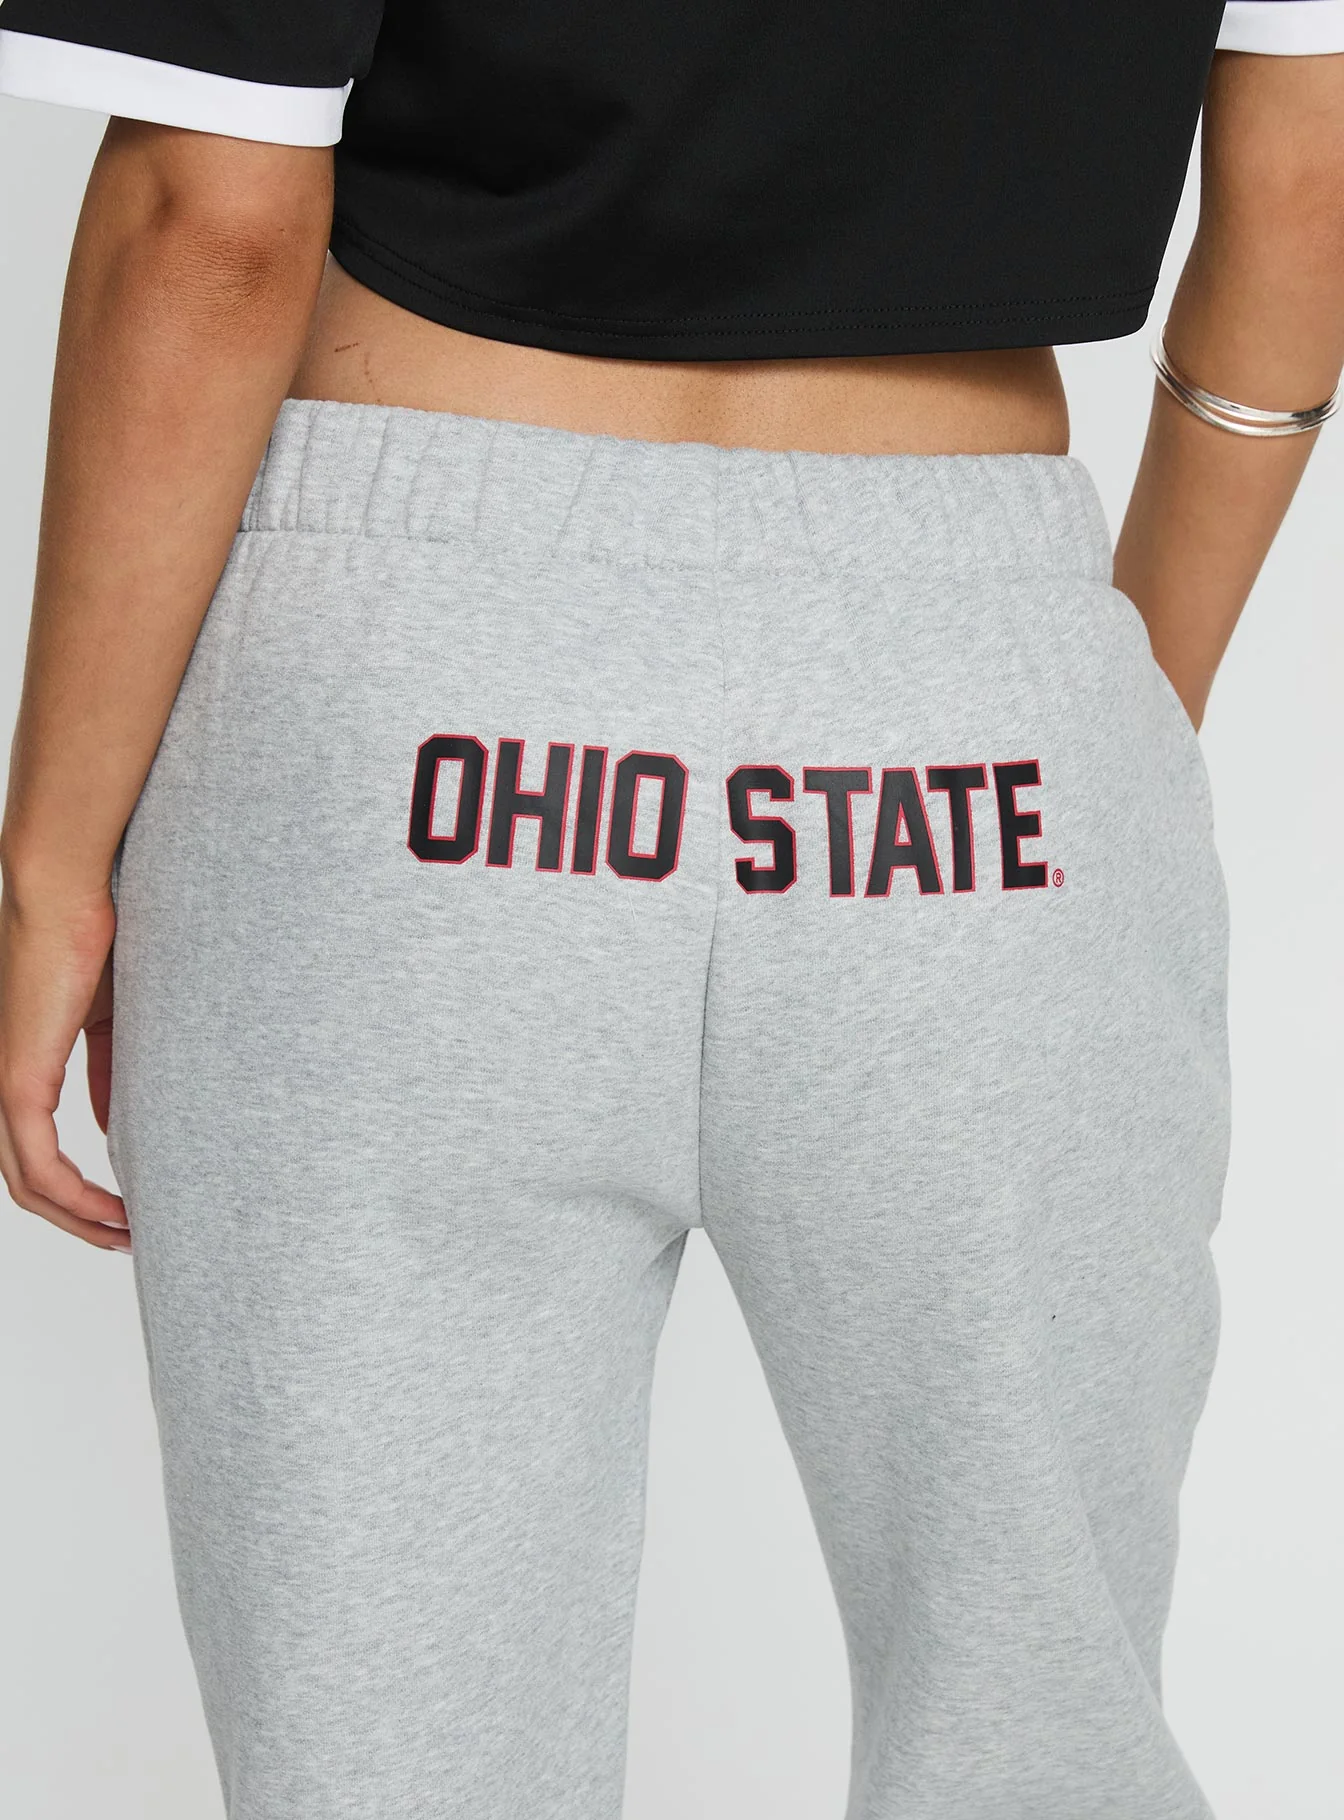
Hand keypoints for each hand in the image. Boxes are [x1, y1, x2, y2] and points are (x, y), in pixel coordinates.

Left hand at [0, 885, 129, 1249]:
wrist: (64, 898)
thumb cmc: (89, 938)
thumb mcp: (109, 1021)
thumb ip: (108, 1073)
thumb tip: (115, 1121)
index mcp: (20, 1068)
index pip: (37, 1150)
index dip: (80, 1188)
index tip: (126, 1206)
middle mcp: (2, 1083)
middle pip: (27, 1182)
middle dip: (79, 1219)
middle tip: (127, 1236)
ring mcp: (4, 1085)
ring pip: (27, 1184)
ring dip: (77, 1218)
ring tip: (127, 1233)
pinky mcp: (18, 1082)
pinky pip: (38, 1164)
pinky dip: (73, 1196)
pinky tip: (109, 1207)